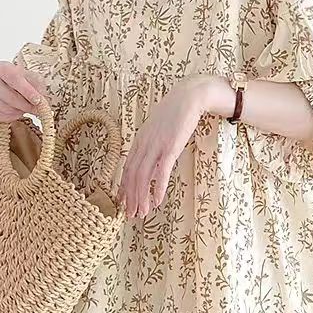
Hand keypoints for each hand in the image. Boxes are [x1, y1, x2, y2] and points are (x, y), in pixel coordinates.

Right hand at [0, 60, 45, 121]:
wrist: (15, 89)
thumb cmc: (24, 82)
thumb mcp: (34, 79)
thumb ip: (37, 87)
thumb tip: (38, 100)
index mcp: (1, 67)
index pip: (12, 77)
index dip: (26, 90)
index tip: (37, 100)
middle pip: (9, 96)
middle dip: (26, 105)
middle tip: (37, 108)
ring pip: (6, 108)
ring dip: (20, 111)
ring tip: (26, 107)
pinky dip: (11, 117)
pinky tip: (17, 112)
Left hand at [117, 74, 231, 218]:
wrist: (189, 96)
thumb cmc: (175, 113)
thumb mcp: (158, 129)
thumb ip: (152, 144)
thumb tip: (151, 161)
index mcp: (139, 140)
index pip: (127, 168)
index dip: (123, 187)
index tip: (122, 203)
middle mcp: (144, 144)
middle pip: (132, 175)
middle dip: (130, 198)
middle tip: (130, 215)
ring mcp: (156, 146)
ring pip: (142, 177)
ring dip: (141, 197)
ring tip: (142, 213)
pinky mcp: (170, 147)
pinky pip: (161, 172)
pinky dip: (158, 188)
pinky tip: (157, 201)